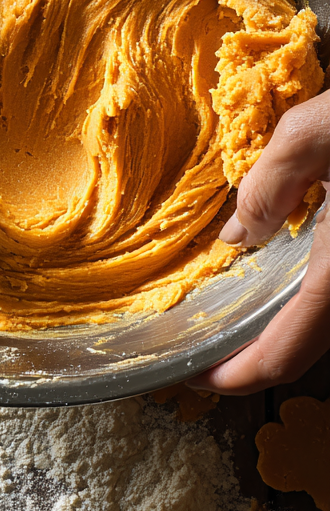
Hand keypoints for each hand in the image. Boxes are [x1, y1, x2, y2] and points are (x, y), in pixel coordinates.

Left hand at [189, 90, 329, 394]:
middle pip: (302, 352)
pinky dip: (301, 307)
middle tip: (202, 348)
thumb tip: (238, 236)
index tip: (193, 377)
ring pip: (323, 328)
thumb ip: (269, 184)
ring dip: (277, 334)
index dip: (234, 378)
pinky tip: (274, 283)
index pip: (283, 356)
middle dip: (249, 360)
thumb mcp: (317, 132)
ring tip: (230, 318)